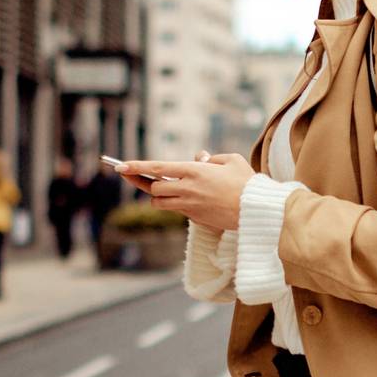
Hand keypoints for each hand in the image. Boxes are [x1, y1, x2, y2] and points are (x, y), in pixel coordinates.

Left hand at [132, 153, 253, 234]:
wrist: (256, 210)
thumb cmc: (247, 182)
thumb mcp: (231, 160)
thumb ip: (212, 158)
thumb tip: (199, 158)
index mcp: (194, 171)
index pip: (157, 169)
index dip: (136, 167)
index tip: (119, 166)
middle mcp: (188, 189)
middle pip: (154, 189)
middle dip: (147, 184)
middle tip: (138, 177)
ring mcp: (190, 206)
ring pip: (160, 204)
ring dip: (159, 197)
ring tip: (164, 189)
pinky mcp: (195, 218)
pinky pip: (178, 211)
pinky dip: (177, 204)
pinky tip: (189, 198)